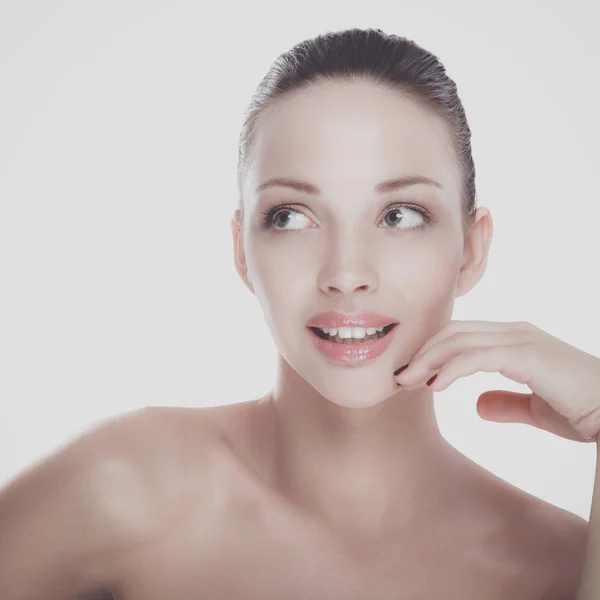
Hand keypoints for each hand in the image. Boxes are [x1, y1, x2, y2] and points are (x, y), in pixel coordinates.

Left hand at [393, 320, 599, 442]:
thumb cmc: (584, 411)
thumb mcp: (536, 408)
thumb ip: (507, 403)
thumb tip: (478, 404)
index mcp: (514, 340)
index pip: (461, 336)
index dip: (433, 352)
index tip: (411, 374)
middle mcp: (514, 332)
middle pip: (454, 332)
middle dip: (422, 353)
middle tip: (399, 376)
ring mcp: (521, 340)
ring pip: (460, 340)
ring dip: (428, 360)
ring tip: (407, 381)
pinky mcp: (527, 355)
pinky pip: (477, 356)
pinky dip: (451, 367)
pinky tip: (435, 384)